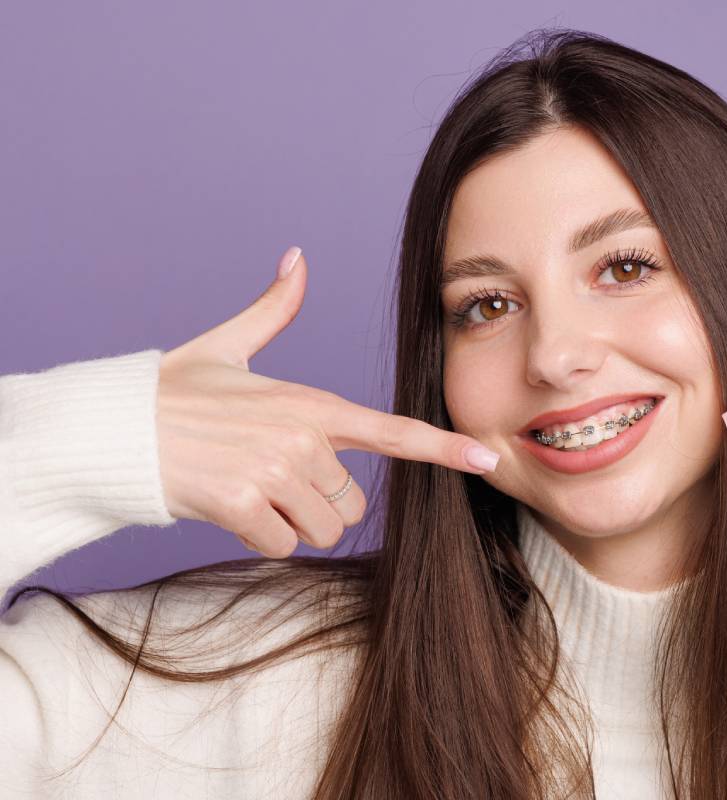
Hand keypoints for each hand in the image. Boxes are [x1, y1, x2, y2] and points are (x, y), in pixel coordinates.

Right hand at [157, 246, 500, 557]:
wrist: (109, 429)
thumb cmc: (170, 394)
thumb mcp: (226, 347)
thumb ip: (271, 309)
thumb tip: (296, 256)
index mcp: (310, 403)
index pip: (392, 430)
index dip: (444, 447)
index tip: (487, 458)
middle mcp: (302, 435)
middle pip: (352, 504)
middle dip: (316, 504)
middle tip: (268, 478)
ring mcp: (274, 469)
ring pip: (321, 529)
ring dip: (289, 524)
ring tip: (248, 491)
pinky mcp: (242, 503)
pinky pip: (280, 546)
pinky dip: (257, 538)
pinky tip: (228, 508)